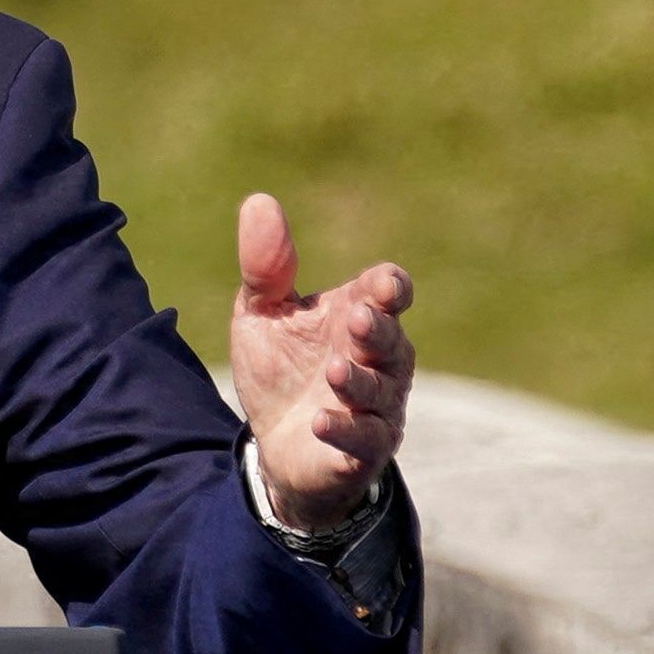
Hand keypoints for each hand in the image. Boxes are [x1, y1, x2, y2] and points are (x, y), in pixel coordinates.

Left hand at [228, 192, 413, 539]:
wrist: (275, 444)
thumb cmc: (281, 369)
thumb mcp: (262, 313)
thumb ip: (266, 266)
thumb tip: (259, 201)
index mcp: (360, 316)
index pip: (389, 293)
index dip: (389, 287)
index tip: (381, 286)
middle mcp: (379, 361)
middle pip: (394, 340)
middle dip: (379, 330)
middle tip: (357, 319)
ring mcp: (375, 408)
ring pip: (382, 393)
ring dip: (360, 381)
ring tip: (335, 370)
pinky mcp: (361, 451)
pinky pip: (365, 442)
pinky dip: (345, 430)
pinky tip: (321, 420)